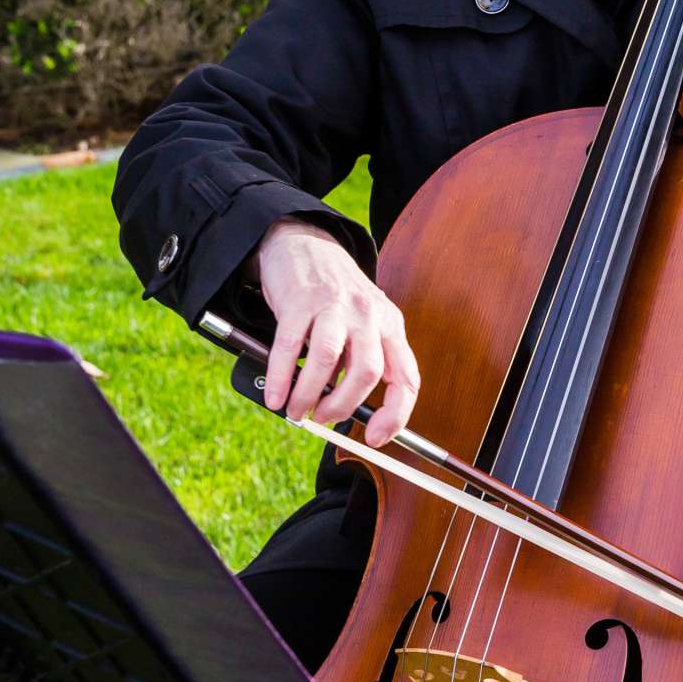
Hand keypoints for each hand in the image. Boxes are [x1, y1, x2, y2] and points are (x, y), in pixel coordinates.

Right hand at [255, 219, 420, 447]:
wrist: (304, 243)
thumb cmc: (334, 296)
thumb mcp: (363, 324)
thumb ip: (360, 362)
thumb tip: (345, 414)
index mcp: (390, 325)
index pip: (406, 377)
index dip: (396, 415)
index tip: (375, 438)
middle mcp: (368, 314)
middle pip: (367, 372)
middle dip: (345, 405)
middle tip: (324, 418)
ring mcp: (334, 305)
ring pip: (328, 359)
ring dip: (310, 394)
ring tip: (296, 410)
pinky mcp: (299, 300)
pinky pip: (290, 346)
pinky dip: (281, 377)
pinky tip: (275, 396)